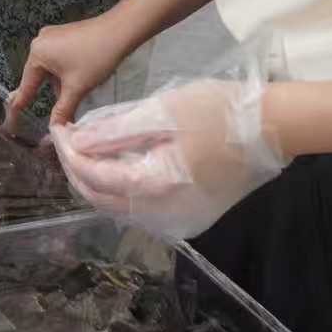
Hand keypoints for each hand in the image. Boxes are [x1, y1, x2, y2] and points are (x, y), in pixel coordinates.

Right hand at [8, 13, 132, 127]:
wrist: (120, 30)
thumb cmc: (95, 58)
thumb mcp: (77, 88)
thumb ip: (62, 109)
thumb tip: (55, 129)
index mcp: (37, 53)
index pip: (27, 85)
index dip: (21, 104)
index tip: (12, 119)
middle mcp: (40, 41)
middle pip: (40, 76)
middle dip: (53, 93)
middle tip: (61, 111)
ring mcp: (53, 35)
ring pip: (52, 68)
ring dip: (62, 83)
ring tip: (80, 90)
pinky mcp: (66, 34)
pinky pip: (60, 58)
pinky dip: (68, 71)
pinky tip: (82, 77)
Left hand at [50, 74, 288, 240]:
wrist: (275, 129)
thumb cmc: (220, 111)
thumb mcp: (163, 111)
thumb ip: (116, 130)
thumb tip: (77, 143)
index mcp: (157, 186)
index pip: (94, 176)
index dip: (68, 153)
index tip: (56, 129)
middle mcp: (164, 214)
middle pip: (102, 199)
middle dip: (77, 169)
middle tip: (66, 138)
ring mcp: (179, 220)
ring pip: (120, 207)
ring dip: (97, 180)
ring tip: (86, 147)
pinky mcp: (190, 217)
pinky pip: (142, 208)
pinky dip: (122, 187)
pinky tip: (116, 162)